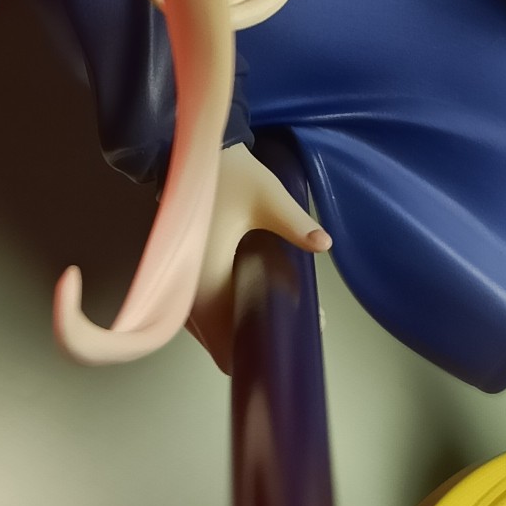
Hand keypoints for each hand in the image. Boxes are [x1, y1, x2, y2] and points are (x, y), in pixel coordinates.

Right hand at [186, 139, 329, 373]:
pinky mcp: (181, 272)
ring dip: (237, 328)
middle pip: (217, 344)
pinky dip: (224, 313)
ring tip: (279, 312)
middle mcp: (187, 291)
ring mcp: (180, 283)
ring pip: (207, 329)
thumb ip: (295, 225)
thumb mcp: (267, 197)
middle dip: (253, 342)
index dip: (253, 357)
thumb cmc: (228, 175)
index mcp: (206, 280)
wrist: (190, 148)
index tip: (285, 347)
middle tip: (294, 323)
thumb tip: (325, 245)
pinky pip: (201, 311)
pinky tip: (252, 298)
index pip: (224, 344)